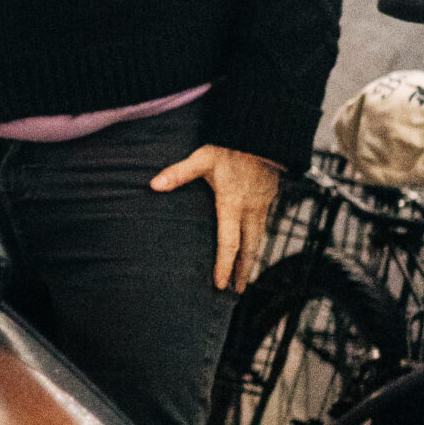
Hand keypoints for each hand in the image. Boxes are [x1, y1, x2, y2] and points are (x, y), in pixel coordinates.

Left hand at [149, 143, 280, 292]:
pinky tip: (253, 245)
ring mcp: (263, 205)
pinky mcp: (269, 198)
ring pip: (260, 239)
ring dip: (252, 259)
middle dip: (242, 272)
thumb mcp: (202, 158)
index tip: (220, 285)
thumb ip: (179, 173)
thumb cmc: (231, 146)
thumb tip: (154, 185)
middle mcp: (250, 210)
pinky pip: (264, 226)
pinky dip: (258, 241)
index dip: (224, 266)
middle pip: (249, 249)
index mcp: (232, 205)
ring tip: (245, 276)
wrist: (264, 134)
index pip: (229, 243)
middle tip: (237, 290)